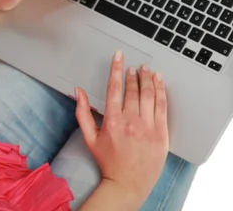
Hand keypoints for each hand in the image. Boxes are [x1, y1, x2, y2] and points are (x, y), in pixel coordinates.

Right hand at [75, 50, 168, 202]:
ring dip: (147, 79)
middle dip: (134, 74)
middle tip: (133, 66)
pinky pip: (162, 107)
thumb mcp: (89, 137)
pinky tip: (159, 82)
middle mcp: (131, 122)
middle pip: (133, 90)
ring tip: (146, 69)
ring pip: (149, 95)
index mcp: (112, 121)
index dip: (116, 69)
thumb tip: (78, 91)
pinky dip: (161, 92)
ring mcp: (148, 128)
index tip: (119, 57)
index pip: (115, 88)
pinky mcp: (161, 134)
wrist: (128, 183)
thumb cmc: (108, 161)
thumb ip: (82, 112)